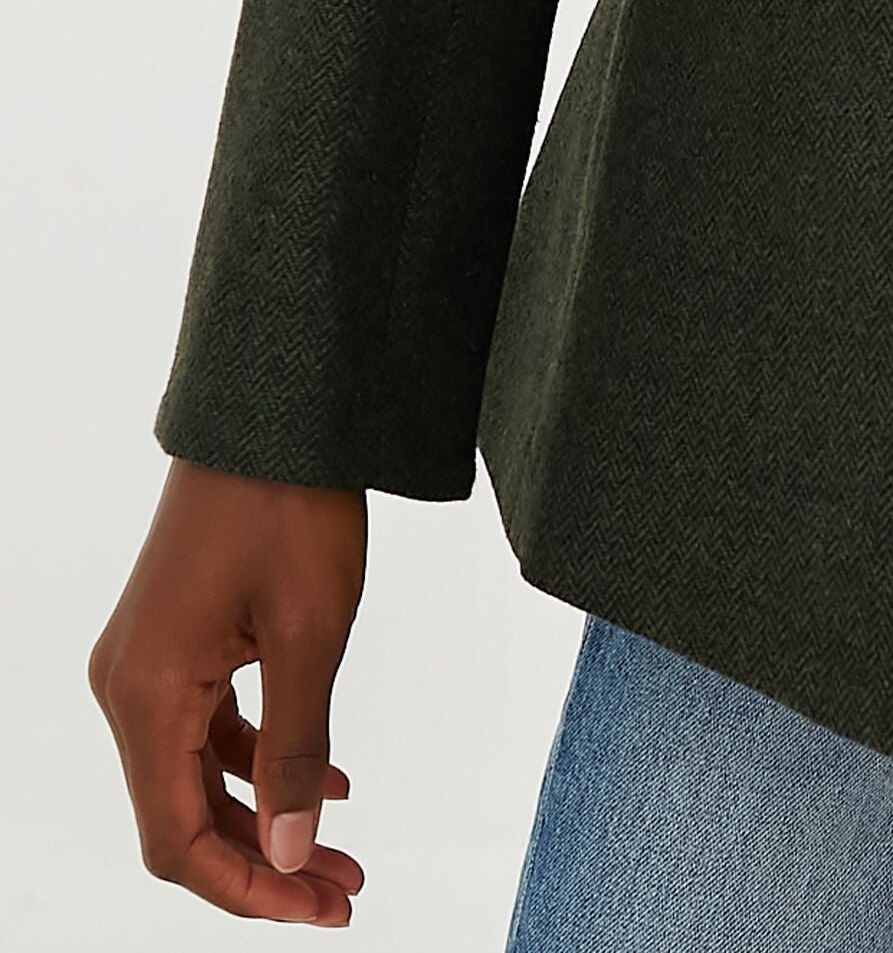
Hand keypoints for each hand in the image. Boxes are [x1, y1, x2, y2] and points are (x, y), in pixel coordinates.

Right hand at [90, 461, 368, 921]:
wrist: (276, 408)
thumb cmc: (291, 505)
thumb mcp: (310, 633)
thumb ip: (296, 751)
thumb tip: (291, 854)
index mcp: (145, 693)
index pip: (177, 840)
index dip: (248, 890)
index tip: (322, 910)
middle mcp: (127, 685)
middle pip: (183, 816)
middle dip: (264, 863)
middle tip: (346, 891)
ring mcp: (147, 661)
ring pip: (198, 775)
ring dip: (265, 818)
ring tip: (346, 850)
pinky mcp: (176, 638)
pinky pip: (207, 728)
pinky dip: (261, 761)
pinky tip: (329, 779)